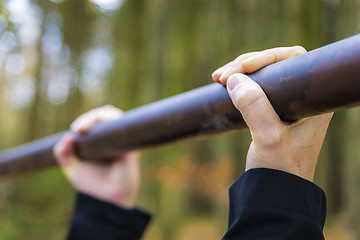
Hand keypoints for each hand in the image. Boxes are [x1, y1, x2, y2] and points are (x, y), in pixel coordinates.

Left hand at [53, 105, 139, 207]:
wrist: (106, 200)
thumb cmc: (91, 185)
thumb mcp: (72, 167)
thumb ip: (63, 153)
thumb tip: (67, 137)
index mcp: (98, 141)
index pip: (94, 122)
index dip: (85, 120)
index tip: (76, 130)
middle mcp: (111, 139)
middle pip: (104, 116)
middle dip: (91, 117)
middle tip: (79, 129)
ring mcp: (121, 141)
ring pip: (115, 117)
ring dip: (101, 116)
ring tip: (86, 127)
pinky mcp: (130, 147)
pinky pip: (125, 129)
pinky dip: (116, 121)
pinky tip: (104, 126)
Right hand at [212, 47, 332, 180]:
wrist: (275, 193)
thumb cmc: (280, 169)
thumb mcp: (268, 138)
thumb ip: (254, 107)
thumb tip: (234, 78)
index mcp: (312, 101)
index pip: (293, 60)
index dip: (266, 57)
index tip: (240, 68)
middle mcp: (301, 100)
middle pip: (275, 65)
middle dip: (246, 64)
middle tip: (222, 76)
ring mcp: (286, 106)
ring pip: (263, 76)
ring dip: (240, 73)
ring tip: (218, 79)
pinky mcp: (272, 113)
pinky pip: (256, 89)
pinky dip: (239, 85)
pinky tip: (224, 85)